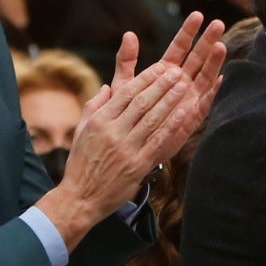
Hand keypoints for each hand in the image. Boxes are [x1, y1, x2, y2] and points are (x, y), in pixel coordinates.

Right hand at [38, 12, 224, 245]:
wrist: (80, 198)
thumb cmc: (81, 164)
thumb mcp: (81, 131)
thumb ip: (94, 106)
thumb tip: (108, 87)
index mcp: (100, 120)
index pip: (126, 93)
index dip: (146, 78)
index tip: (161, 67)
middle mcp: (113, 132)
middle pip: (142, 102)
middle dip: (162, 85)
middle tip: (178, 71)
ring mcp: (126, 149)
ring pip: (153, 119)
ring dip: (171, 100)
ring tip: (185, 85)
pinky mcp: (137, 166)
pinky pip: (159, 142)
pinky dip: (173, 126)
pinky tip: (185, 114)